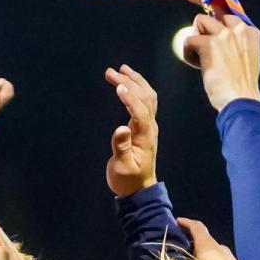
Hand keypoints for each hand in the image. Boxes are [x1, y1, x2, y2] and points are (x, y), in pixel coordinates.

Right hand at [104, 63, 158, 196]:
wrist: (138, 189)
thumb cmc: (128, 180)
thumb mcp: (122, 167)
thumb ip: (121, 147)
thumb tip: (120, 128)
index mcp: (145, 136)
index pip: (140, 111)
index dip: (130, 98)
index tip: (118, 86)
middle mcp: (150, 128)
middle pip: (144, 98)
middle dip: (129, 82)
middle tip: (110, 72)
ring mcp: (148, 126)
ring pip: (147, 97)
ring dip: (135, 81)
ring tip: (120, 70)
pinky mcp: (143, 127)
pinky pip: (144, 102)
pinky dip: (137, 89)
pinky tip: (127, 83)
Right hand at [176, 217, 241, 259]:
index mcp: (207, 244)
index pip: (196, 227)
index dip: (186, 222)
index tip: (178, 221)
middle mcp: (218, 246)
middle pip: (203, 238)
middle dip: (192, 239)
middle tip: (181, 242)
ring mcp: (227, 256)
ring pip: (211, 249)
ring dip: (201, 251)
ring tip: (191, 259)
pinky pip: (218, 259)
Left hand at [184, 13, 259, 111]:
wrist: (240, 99)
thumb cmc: (241, 86)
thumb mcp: (245, 60)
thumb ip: (236, 46)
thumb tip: (216, 38)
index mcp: (251, 33)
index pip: (230, 17)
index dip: (218, 24)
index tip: (213, 35)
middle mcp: (239, 30)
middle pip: (215, 13)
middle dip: (205, 27)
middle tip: (203, 46)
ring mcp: (224, 35)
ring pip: (200, 20)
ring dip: (196, 37)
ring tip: (200, 57)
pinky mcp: (208, 44)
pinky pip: (188, 40)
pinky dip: (188, 54)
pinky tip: (197, 66)